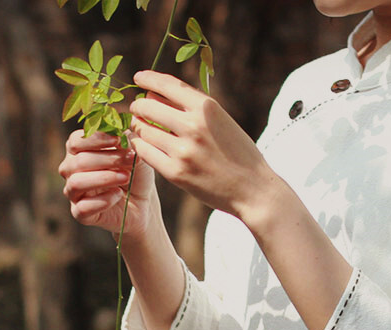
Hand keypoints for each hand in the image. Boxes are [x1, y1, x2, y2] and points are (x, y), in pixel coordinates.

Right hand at [58, 130, 156, 236]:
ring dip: (104, 178)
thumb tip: (121, 134)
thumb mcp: (136, 154)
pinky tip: (118, 195)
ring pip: (76, 182)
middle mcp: (71, 170)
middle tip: (130, 160)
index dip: (95, 139)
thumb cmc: (135, 174)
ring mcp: (73, 192)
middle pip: (78, 161)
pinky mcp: (80, 213)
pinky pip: (83, 207)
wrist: (143, 204)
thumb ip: (127, 142)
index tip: (118, 139)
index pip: (76, 141)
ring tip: (126, 177)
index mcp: (78, 151)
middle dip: (107, 159)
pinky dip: (102, 201)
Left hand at [129, 70, 275, 218]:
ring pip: (143, 130)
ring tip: (141, 129)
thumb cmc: (239, 156)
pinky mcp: (176, 173)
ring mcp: (183, 150)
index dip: (148, 79)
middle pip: (148, 106)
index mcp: (207, 108)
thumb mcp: (223, 122)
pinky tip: (143, 145)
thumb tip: (157, 95)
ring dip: (138, 127)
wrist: (253, 190)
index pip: (167, 85)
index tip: (138, 78)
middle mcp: (193, 125)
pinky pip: (145, 153)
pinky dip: (140, 147)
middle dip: (139, 106)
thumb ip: (195, 109)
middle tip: (137, 110)